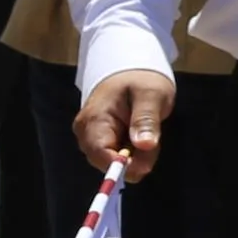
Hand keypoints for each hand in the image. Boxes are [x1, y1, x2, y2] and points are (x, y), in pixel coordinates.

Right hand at [74, 67, 172, 184]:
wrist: (131, 72)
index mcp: (94, 119)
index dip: (124, 166)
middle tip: (152, 141)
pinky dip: (132, 154)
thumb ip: (146, 120)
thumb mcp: (151, 96)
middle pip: (106, 163)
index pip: (101, 155)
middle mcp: (85, 132)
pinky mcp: (97, 140)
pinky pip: (114, 158)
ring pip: (112, 164)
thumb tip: (145, 145)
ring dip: (134, 158)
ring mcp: (89, 137)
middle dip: (133, 161)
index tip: (147, 162)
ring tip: (146, 134)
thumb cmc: (141, 80)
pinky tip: (139, 138)